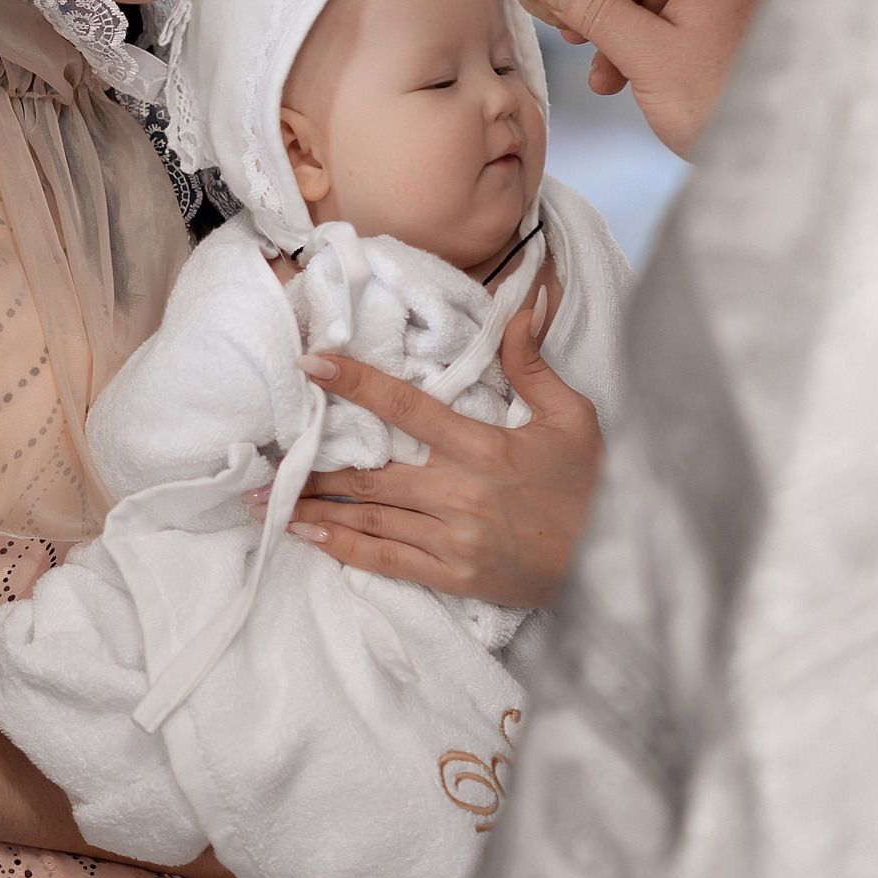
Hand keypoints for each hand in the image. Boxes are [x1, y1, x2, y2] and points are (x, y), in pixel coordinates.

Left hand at [270, 310, 601, 606]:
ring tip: (262, 499)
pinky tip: (305, 535)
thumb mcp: (574, 418)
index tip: (312, 363)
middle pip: (369, 471)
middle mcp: (457, 492)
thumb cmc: (594, 487)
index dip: (356, 383)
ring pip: (367, 514)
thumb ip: (532, 364)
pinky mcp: (451, 574)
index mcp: (483, 448)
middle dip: (312, 463)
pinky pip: (384, 559)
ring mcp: (451, 538)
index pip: (406, 406)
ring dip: (313, 505)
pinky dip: (341, 546)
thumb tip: (524, 302)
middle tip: (260, 455)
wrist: (617, 568)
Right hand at [530, 0, 765, 156]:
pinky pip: (652, 23)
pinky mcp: (703, 41)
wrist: (778, 155)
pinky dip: (621, 42)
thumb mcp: (649, 57)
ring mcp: (708, 9)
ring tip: (572, 41)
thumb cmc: (727, 105)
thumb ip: (597, 12)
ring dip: (599, 11)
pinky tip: (607, 78)